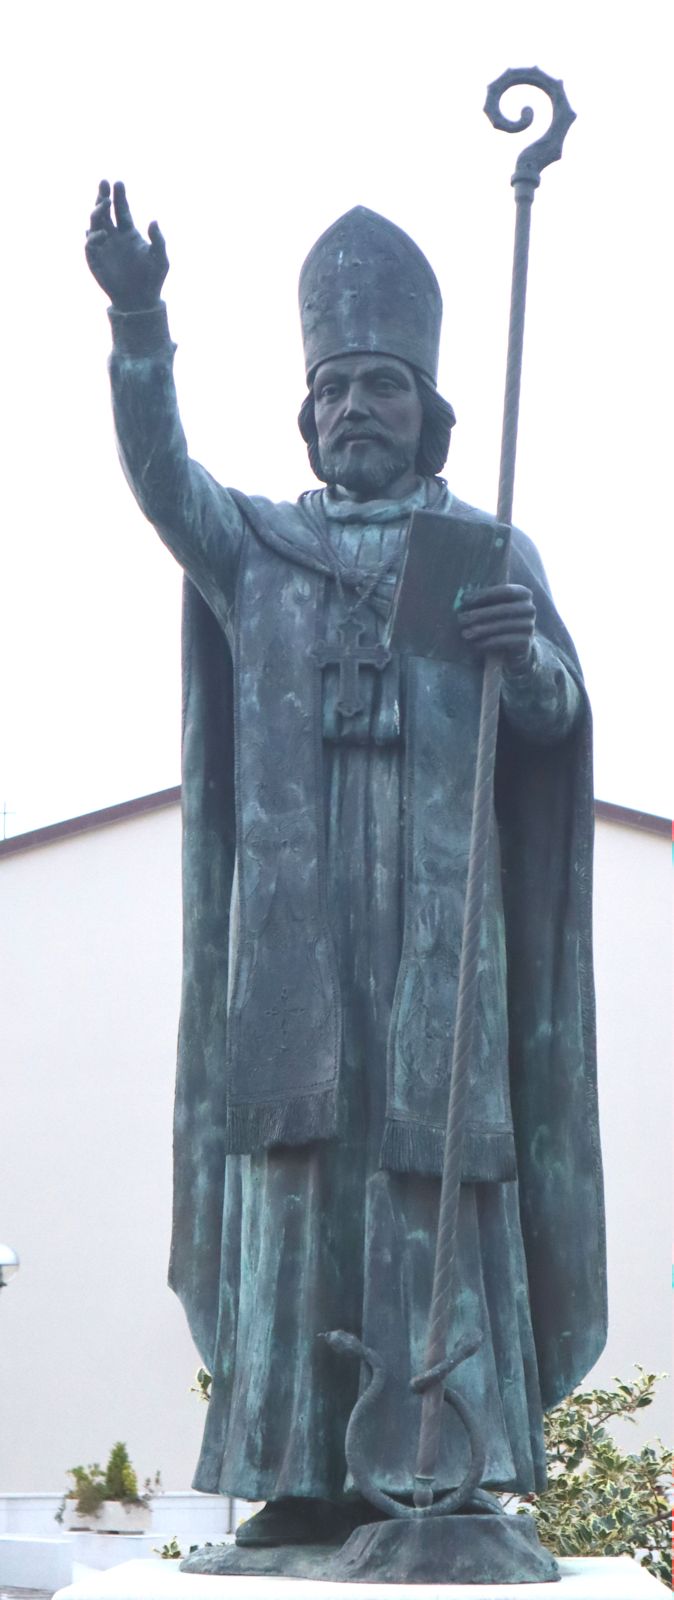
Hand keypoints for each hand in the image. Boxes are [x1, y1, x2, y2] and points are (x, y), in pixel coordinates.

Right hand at [85, 179, 168, 310]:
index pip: (122, 210)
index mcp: (129, 233)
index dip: (120, 196)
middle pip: (105, 211)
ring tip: (104, 203)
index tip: (118, 183)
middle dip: (103, 196)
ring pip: (95, 223)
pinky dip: (94, 238)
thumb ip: (158, 239)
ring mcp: (103, 247)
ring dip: (98, 212)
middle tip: (104, 183)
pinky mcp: (95, 260)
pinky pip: (90, 245)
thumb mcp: (160, 258)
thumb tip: (154, 220)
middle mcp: (114, 236)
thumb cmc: (153, 279)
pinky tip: (103, 234)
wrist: (141, 301)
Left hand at [458, 584, 535, 666]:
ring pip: (504, 626)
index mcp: (523, 594)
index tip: (464, 599)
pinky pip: (507, 641)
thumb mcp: (493, 606)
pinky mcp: (526, 643)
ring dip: (482, 630)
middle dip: (480, 614)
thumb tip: (461, 597)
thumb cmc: (499, 620)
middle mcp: (530, 608)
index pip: (505, 591)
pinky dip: (489, 642)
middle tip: (461, 619)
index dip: (484, 594)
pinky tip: (476, 644)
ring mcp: (530, 626)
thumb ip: (483, 599)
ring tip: (465, 633)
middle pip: (503, 609)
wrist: (514, 646)